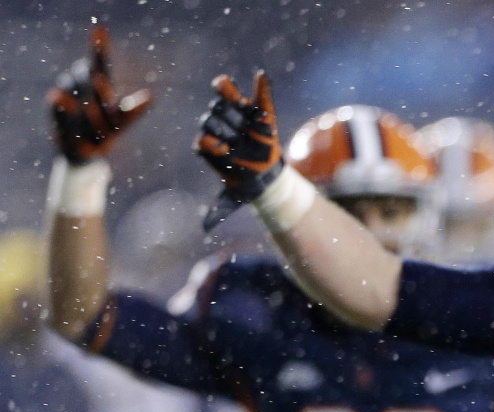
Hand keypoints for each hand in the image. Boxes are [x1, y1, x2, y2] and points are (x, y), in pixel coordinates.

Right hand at [48, 26, 151, 163]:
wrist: (84, 155)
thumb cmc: (106, 133)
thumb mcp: (123, 123)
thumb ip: (133, 112)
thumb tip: (149, 98)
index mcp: (99, 84)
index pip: (100, 62)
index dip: (99, 47)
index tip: (100, 29)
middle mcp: (80, 85)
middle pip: (87, 75)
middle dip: (98, 85)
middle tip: (109, 96)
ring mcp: (66, 96)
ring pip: (74, 91)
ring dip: (89, 106)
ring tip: (99, 119)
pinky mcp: (54, 111)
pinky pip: (56, 103)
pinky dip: (60, 101)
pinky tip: (58, 96)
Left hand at [195, 71, 282, 228]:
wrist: (265, 175)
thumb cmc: (245, 183)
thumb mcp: (233, 198)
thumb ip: (219, 209)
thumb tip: (205, 228)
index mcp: (211, 146)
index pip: (204, 140)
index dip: (211, 144)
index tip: (224, 153)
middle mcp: (221, 127)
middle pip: (213, 118)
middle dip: (224, 126)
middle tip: (237, 138)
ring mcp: (238, 117)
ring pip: (228, 101)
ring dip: (233, 100)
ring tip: (243, 110)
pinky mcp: (258, 113)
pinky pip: (259, 96)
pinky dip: (261, 87)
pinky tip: (260, 77)